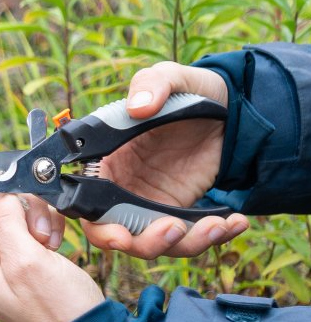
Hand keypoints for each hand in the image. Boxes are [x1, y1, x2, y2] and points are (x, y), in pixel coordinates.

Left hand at [0, 141, 103, 321]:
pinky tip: (54, 241)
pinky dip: (41, 221)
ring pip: (1, 204)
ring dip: (28, 208)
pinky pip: (23, 219)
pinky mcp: (21, 252)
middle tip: (26, 199)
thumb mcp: (26, 261)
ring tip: (46, 236)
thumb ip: (4, 219)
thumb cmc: (53, 312)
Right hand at [81, 61, 247, 258]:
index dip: (98, 227)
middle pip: (117, 235)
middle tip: (173, 230)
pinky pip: (188, 238)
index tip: (121, 235)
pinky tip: (235, 223)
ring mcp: (151, 205)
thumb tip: (137, 106)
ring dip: (184, 243)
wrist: (229, 109)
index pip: (85, 207)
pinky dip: (211, 238)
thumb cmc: (189, 92)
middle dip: (143, 243)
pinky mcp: (180, 213)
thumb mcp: (171, 78)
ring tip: (217, 225)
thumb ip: (151, 84)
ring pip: (156, 243)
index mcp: (106, 163)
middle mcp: (121, 190)